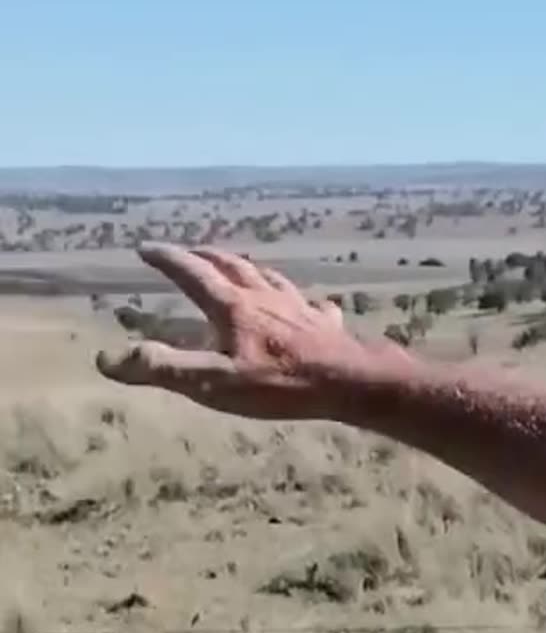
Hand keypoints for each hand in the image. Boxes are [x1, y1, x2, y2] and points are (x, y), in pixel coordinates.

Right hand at [96, 243, 410, 419]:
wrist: (349, 380)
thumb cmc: (281, 384)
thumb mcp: (215, 383)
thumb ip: (164, 369)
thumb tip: (109, 359)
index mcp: (234, 307)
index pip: (192, 274)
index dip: (168, 260)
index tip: (146, 248)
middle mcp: (266, 297)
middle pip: (232, 265)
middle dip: (206, 255)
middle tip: (190, 251)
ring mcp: (299, 306)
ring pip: (269, 276)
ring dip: (248, 267)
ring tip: (240, 266)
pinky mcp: (326, 322)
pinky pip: (310, 303)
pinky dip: (298, 298)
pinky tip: (308, 304)